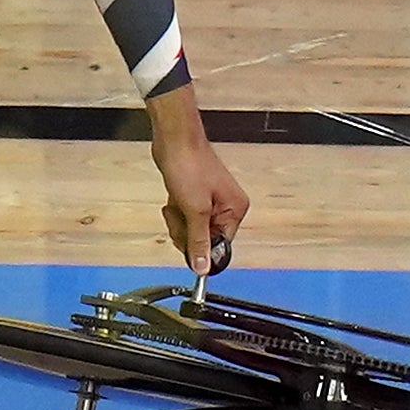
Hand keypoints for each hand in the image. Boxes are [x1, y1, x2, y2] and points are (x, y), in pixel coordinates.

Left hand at [147, 88, 247, 271]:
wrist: (173, 141)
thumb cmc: (189, 166)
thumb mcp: (195, 210)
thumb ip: (199, 242)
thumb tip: (204, 268)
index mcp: (235, 210)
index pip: (221, 245)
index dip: (201, 246)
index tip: (187, 237)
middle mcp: (227, 208)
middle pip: (204, 240)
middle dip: (186, 230)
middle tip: (181, 212)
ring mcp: (210, 203)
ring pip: (191, 230)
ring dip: (178, 220)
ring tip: (176, 202)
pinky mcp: (196, 198)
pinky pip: (185, 218)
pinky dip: (176, 211)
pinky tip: (174, 197)